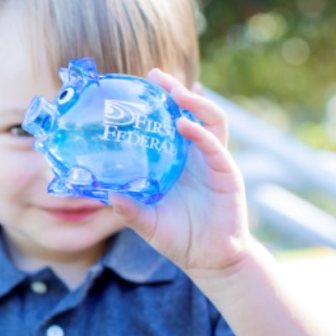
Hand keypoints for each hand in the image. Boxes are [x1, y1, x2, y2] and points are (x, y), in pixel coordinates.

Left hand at [108, 69, 253, 276]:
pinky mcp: (227, 174)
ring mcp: (214, 162)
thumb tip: (108, 196)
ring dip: (194, 104)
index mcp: (177, 160)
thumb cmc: (178, 237)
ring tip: (176, 92)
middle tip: (157, 76)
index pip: (170, 120)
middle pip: (191, 112)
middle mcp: (196, 155)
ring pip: (211, 120)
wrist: (210, 259)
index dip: (160, 101)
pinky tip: (184, 125)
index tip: (141, 83)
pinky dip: (200, 132)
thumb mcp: (146, 221)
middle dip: (176, 91)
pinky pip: (216, 146)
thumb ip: (129, 209)